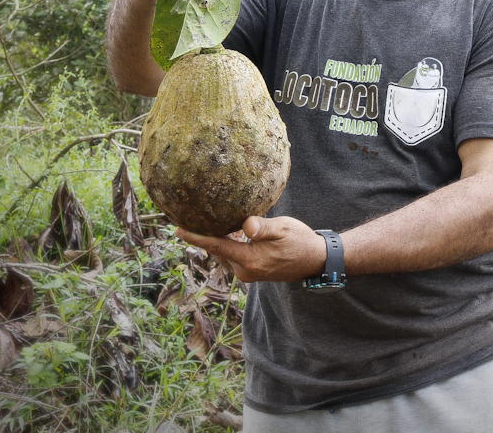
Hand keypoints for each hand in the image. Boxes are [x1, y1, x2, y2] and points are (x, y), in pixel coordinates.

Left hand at [175, 215, 326, 282]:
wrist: (315, 260)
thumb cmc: (300, 241)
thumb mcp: (283, 229)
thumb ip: (262, 227)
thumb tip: (246, 225)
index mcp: (250, 260)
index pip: (216, 246)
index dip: (196, 237)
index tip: (177, 229)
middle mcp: (245, 271)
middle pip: (216, 251)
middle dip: (202, 236)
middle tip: (185, 218)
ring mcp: (248, 273)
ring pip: (224, 254)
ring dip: (216, 240)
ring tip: (202, 221)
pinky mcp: (252, 271)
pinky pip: (233, 256)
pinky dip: (227, 244)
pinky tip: (227, 230)